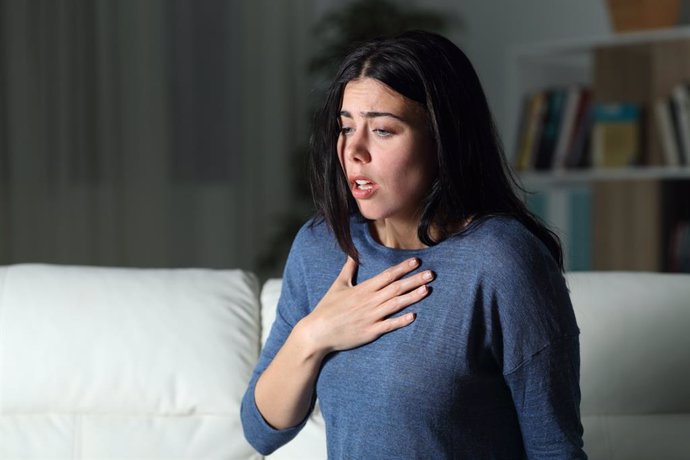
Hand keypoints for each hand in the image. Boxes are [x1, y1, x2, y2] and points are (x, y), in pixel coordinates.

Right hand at [299, 257, 432, 354]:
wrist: (317, 332)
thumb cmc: (327, 308)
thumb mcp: (337, 286)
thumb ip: (348, 270)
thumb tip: (352, 255)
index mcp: (363, 289)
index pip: (387, 275)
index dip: (403, 268)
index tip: (417, 262)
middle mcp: (369, 301)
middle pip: (396, 288)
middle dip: (415, 280)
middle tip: (432, 274)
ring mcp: (371, 317)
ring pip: (396, 305)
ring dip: (412, 297)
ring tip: (427, 289)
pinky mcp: (370, 331)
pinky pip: (389, 325)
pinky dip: (401, 321)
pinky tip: (413, 316)